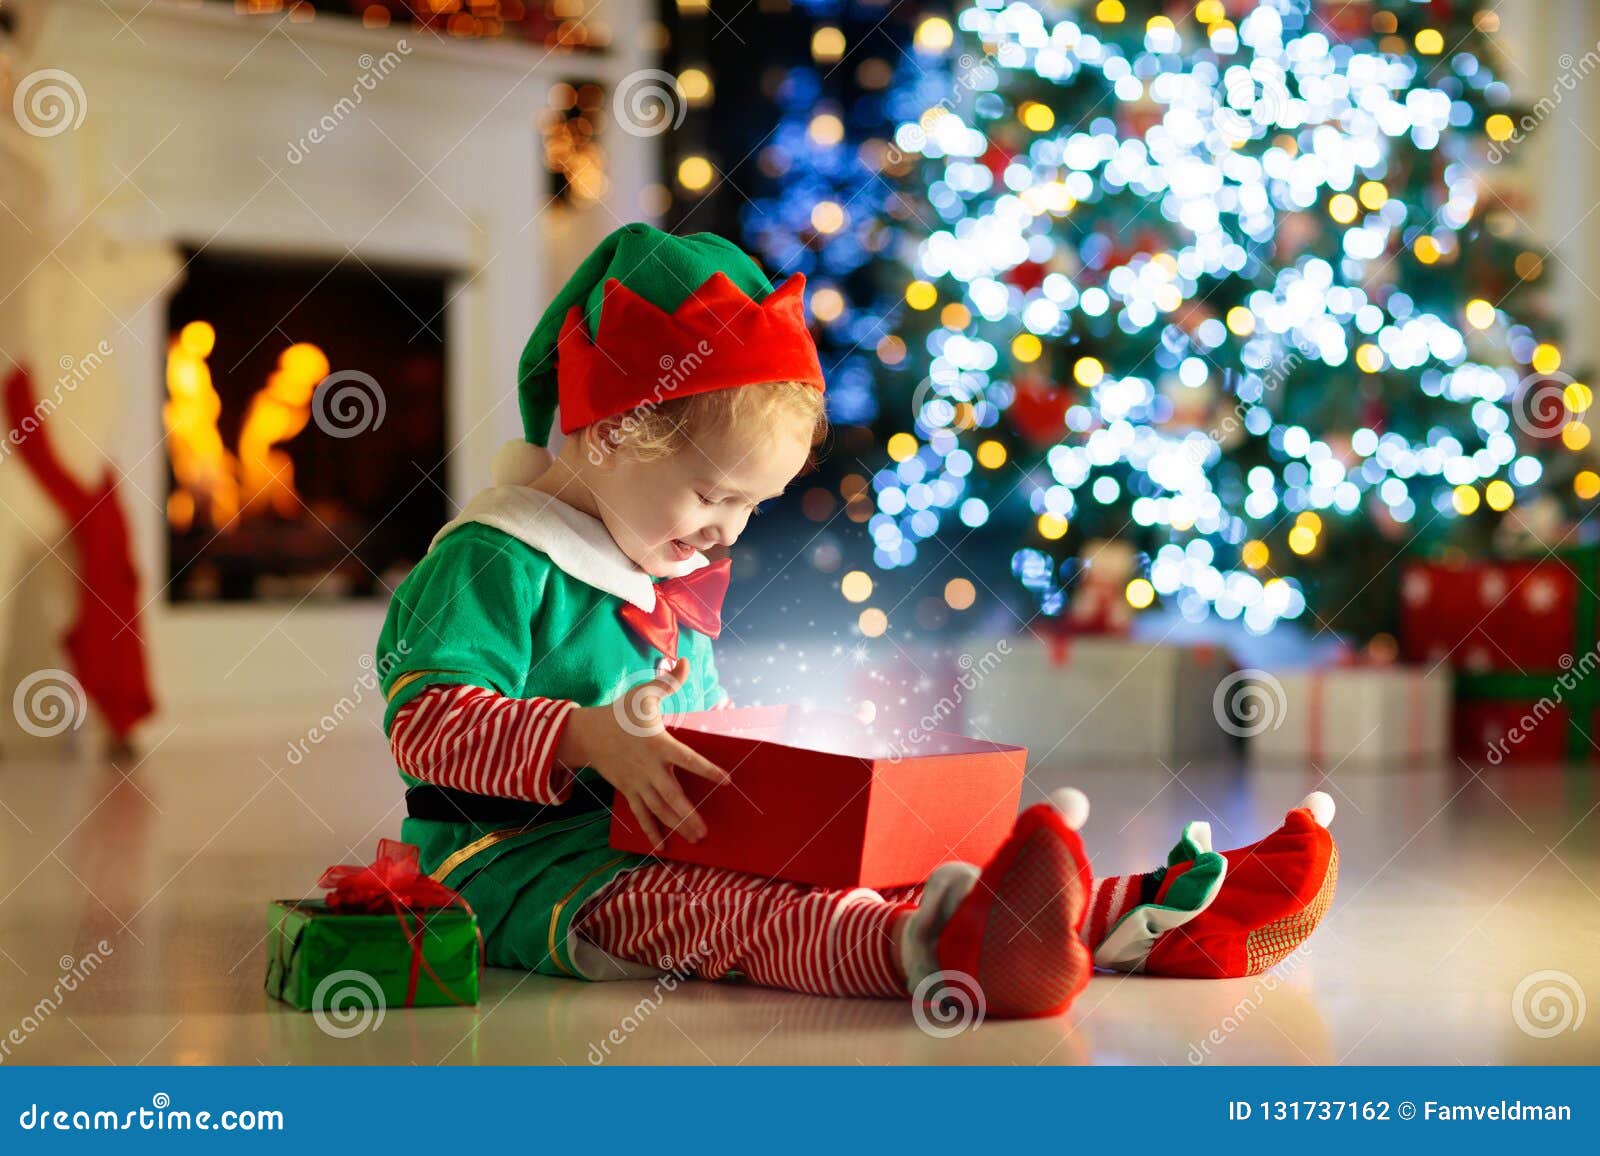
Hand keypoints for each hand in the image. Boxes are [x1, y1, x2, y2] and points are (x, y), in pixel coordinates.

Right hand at [556, 657, 729, 848]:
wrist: (587, 734)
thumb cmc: (621, 712)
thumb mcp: (644, 692)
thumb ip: (668, 681)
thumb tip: (685, 659)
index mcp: (658, 744)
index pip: (688, 759)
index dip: (708, 770)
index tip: (728, 781)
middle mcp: (649, 768)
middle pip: (672, 795)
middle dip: (689, 814)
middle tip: (706, 831)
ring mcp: (638, 783)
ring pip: (659, 809)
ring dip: (677, 826)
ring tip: (696, 839)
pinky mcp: (629, 792)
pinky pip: (642, 815)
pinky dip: (652, 832)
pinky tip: (664, 848)